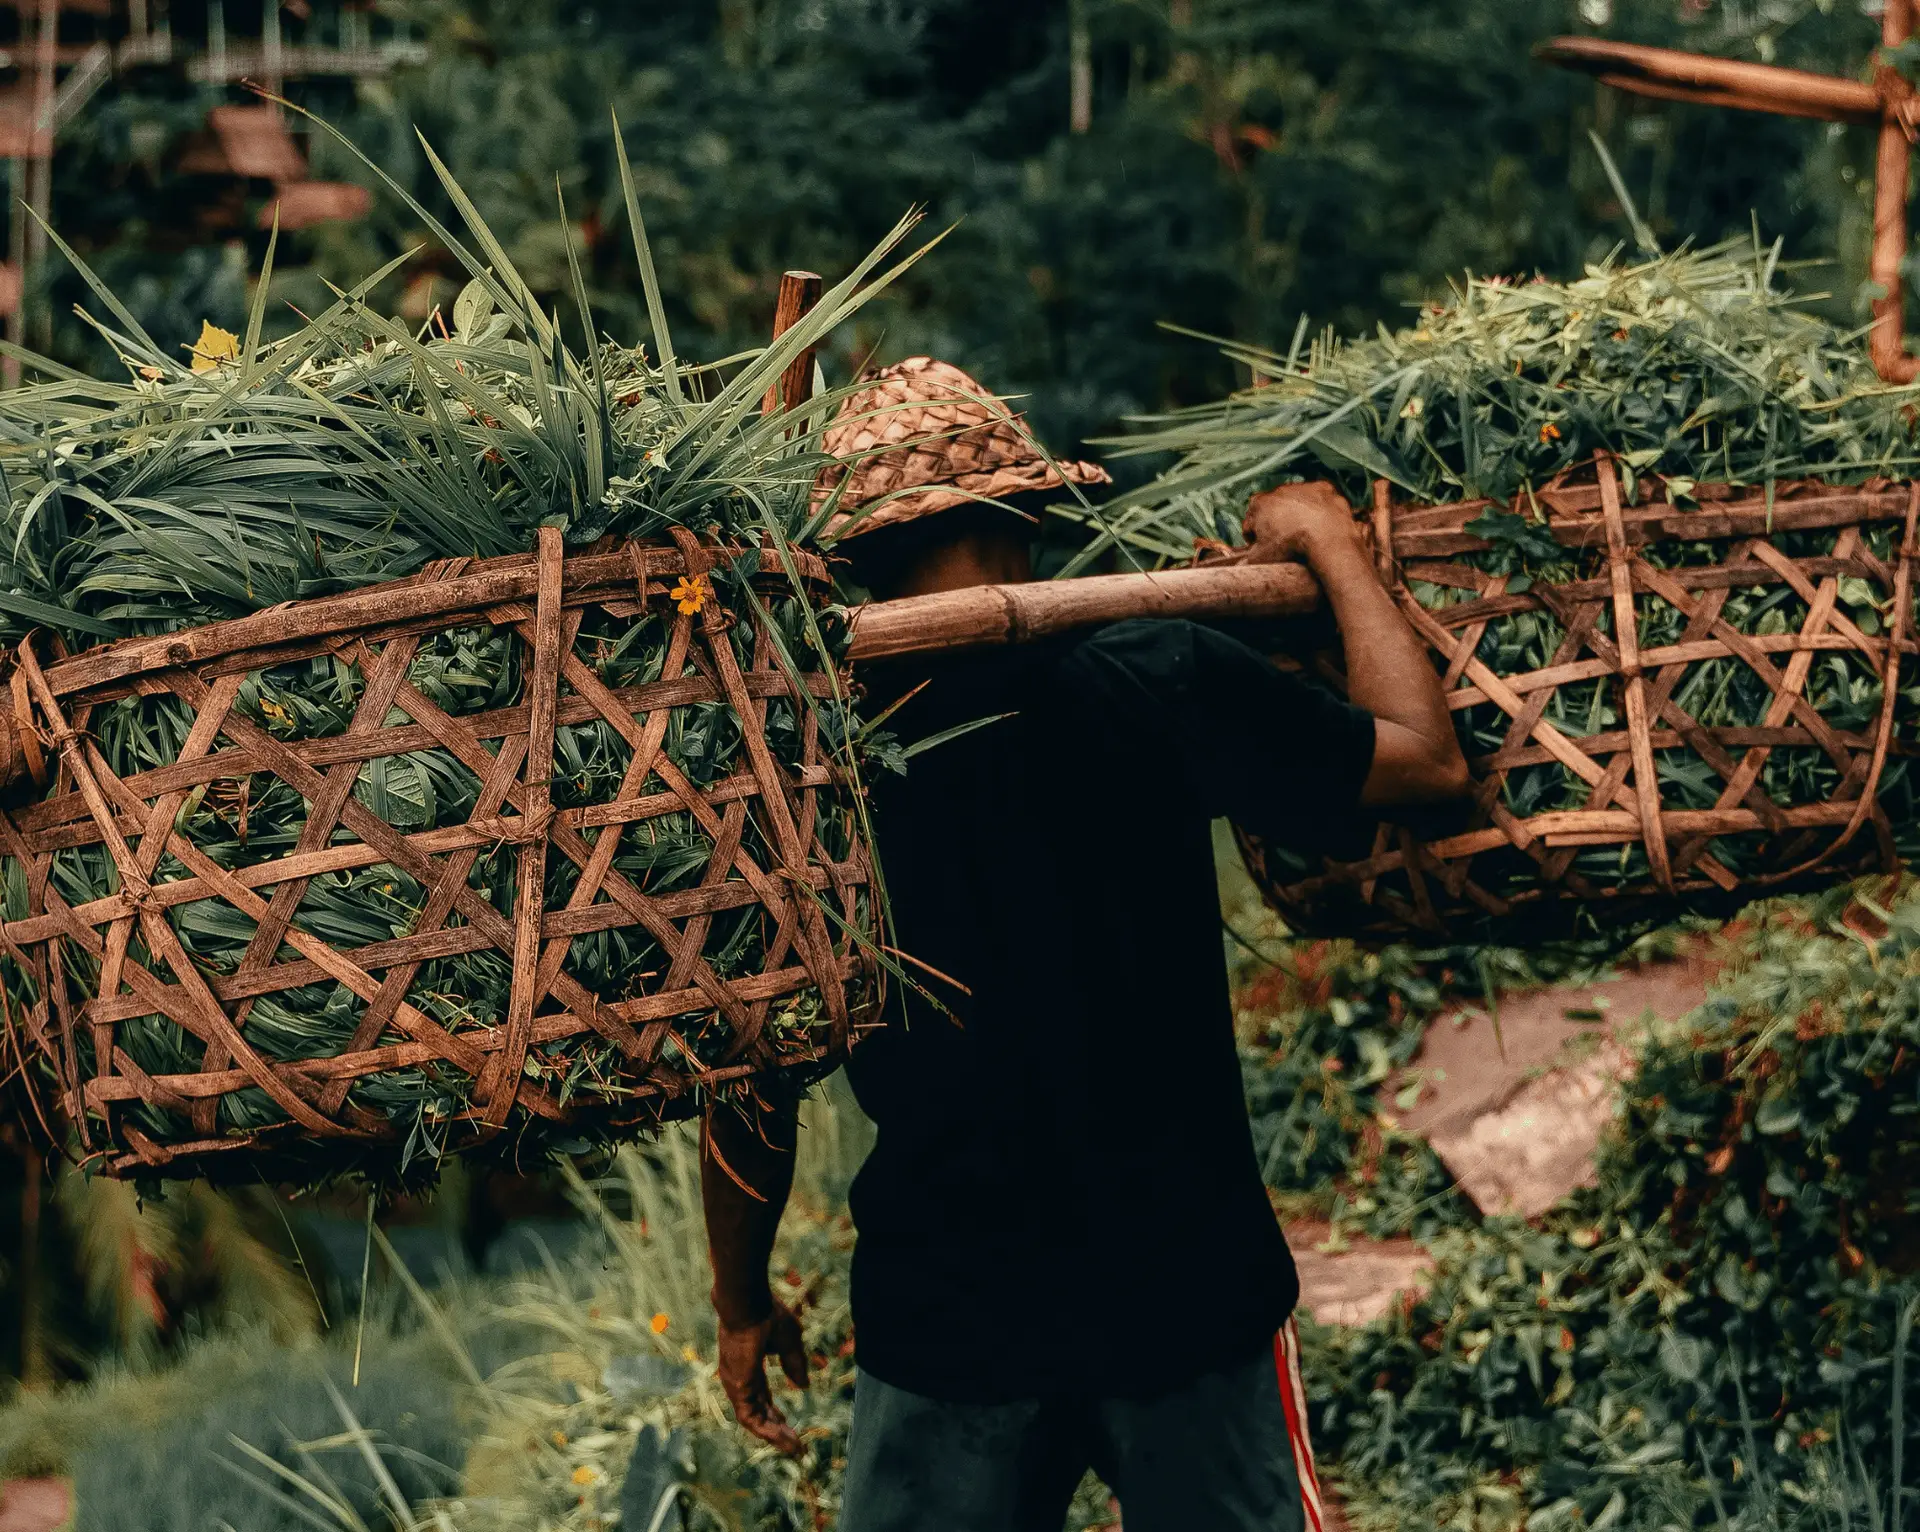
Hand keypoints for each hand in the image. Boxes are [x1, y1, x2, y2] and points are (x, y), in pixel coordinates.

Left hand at [715, 1296, 810, 1455]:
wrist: (749, 1303)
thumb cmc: (768, 1315)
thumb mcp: (789, 1342)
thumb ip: (795, 1365)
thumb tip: (802, 1386)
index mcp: (750, 1367)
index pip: (762, 1398)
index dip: (776, 1414)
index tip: (791, 1426)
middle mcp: (740, 1380)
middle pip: (759, 1413)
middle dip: (777, 1431)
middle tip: (795, 1446)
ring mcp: (737, 1385)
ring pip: (755, 1420)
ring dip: (775, 1436)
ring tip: (795, 1447)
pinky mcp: (737, 1388)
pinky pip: (752, 1418)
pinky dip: (768, 1431)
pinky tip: (784, 1438)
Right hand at [1242, 481, 1361, 565]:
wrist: (1328, 539)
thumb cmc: (1292, 547)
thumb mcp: (1262, 559)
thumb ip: (1248, 559)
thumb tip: (1243, 565)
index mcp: (1259, 504)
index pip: (1252, 521)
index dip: (1256, 537)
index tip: (1262, 548)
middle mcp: (1279, 491)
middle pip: (1275, 509)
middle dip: (1278, 524)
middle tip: (1285, 544)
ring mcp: (1303, 488)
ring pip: (1298, 502)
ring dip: (1300, 515)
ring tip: (1307, 536)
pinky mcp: (1325, 489)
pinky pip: (1320, 499)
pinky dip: (1321, 510)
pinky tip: (1323, 526)